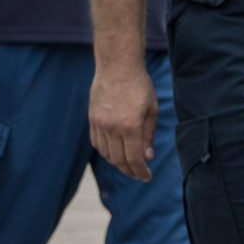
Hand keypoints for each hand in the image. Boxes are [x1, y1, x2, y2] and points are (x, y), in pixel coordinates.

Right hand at [89, 57, 160, 180]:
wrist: (117, 67)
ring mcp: (99, 124)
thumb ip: (148, 135)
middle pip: (118, 160)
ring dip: (118, 163)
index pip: (134, 158)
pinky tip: (115, 151)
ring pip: (106, 153)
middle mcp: (112, 127)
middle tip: (139, 174)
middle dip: (130, 171)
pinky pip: (97, 143)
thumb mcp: (152, 110)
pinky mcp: (92, 119)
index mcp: (130, 126)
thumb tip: (147, 157)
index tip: (147, 177)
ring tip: (129, 164)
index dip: (141, 171)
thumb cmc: (139, 86)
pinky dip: (106, 151)